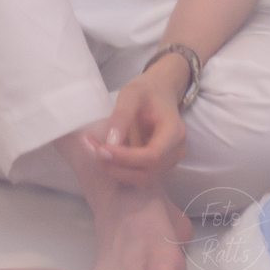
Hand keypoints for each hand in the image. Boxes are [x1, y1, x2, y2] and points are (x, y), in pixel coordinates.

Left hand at [86, 64, 188, 186]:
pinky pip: (139, 176)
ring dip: (116, 170)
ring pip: (141, 179)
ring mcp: (169, 162)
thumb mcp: (132, 93)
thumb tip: (111, 142)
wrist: (160, 92)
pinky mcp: (159, 166)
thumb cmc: (147, 91)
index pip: (153, 156)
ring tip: (96, 151)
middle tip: (93, 149)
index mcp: (174, 132)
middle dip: (117, 166)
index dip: (126, 158)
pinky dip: (120, 170)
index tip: (102, 149)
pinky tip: (106, 155)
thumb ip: (122, 115)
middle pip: (147, 172)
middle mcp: (176, 151)